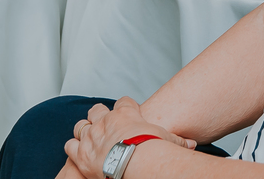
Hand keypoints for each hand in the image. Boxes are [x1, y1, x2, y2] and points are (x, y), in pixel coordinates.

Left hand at [64, 97, 193, 177]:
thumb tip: (192, 145)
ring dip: (84, 131)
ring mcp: (91, 135)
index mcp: (126, 113)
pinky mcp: (80, 152)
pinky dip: (73, 148)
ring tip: (88, 138)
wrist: (133, 161)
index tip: (128, 113)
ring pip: (80, 126)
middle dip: (98, 115)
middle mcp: (105, 121)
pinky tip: (78, 152)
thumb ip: (177, 140)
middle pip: (96, 110)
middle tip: (103, 124)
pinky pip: (70, 145)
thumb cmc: (150, 148)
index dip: (125, 107)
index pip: (124, 102)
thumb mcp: (167, 140)